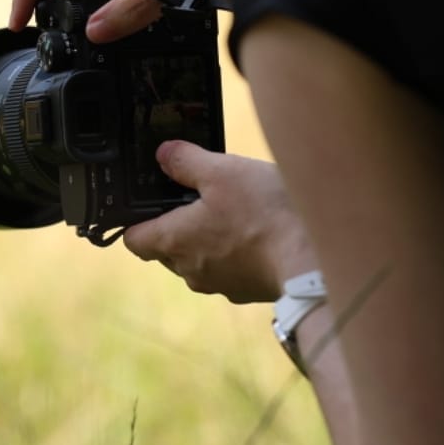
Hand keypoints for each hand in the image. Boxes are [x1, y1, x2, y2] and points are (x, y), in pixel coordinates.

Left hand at [122, 144, 317, 303]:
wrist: (310, 257)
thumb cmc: (262, 213)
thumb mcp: (222, 170)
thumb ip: (185, 161)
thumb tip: (163, 154)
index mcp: (173, 241)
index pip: (133, 239)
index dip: (136, 220)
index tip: (151, 203)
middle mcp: (189, 270)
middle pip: (167, 249)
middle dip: (178, 225)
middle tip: (202, 198)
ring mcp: (218, 284)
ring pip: (198, 260)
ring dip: (209, 240)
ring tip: (237, 213)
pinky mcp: (245, 291)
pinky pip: (229, 269)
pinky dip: (235, 253)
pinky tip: (258, 233)